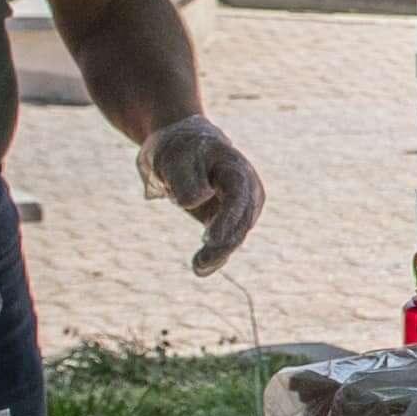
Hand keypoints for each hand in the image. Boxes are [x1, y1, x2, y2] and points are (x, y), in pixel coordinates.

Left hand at [141, 114, 262, 271]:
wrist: (179, 147)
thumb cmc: (176, 151)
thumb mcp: (171, 160)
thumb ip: (183, 179)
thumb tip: (199, 200)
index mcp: (234, 167)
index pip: (238, 195)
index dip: (228, 218)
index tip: (212, 239)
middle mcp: (245, 187)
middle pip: (242, 219)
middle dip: (224, 243)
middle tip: (200, 261)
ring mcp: (240, 205)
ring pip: (236, 235)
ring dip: (219, 253)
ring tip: (198, 266)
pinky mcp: (228, 219)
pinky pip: (227, 240)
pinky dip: (215, 256)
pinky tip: (200, 268)